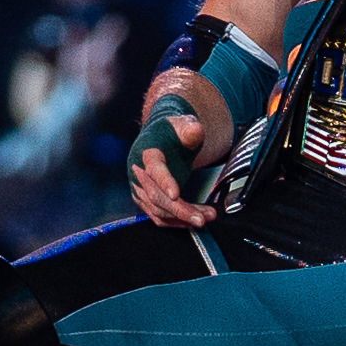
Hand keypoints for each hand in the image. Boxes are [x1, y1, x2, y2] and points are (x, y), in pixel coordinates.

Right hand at [129, 111, 215, 228]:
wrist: (162, 136)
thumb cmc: (173, 131)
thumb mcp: (184, 124)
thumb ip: (190, 128)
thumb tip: (196, 129)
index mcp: (147, 152)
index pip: (154, 168)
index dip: (164, 181)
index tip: (175, 194)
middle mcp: (139, 172)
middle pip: (156, 195)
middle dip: (179, 209)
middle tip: (202, 218)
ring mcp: (141, 188)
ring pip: (158, 210)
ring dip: (182, 217)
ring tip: (207, 217)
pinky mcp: (146, 199)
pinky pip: (159, 215)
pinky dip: (176, 222)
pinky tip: (194, 221)